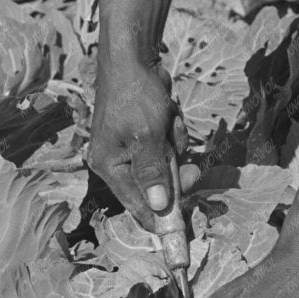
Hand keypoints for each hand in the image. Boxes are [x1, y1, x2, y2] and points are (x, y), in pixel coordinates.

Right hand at [89, 0, 200, 230]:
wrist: (133, 56)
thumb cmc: (135, 94)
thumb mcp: (147, 134)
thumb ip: (154, 172)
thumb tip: (160, 207)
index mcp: (111, 167)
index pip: (139, 208)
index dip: (163, 223)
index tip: (185, 241)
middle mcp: (119, 163)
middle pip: (159, 187)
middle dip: (175, 167)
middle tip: (187, 161)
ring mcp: (133, 148)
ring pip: (169, 164)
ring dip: (175, 143)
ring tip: (167, 118)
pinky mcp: (147, 135)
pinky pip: (170, 146)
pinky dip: (174, 131)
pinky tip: (169, 112)